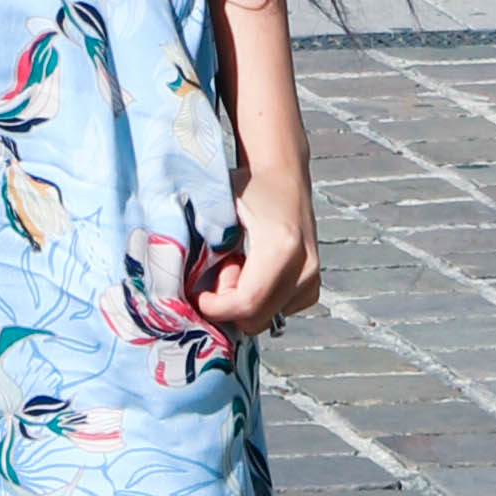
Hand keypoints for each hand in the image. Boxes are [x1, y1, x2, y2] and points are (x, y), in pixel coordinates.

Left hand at [199, 163, 320, 335]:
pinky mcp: (311, 286)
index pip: (246, 303)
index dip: (216, 308)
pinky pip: (277, 313)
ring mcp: (311, 278)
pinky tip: (254, 272)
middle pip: (256, 319)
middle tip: (221, 270)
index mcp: (281, 245)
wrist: (282, 176)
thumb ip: (203, 245)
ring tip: (239, 267)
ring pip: (265, 319)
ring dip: (244, 302)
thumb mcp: (218, 210)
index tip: (199, 294)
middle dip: (229, 304)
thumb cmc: (249, 187)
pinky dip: (259, 301)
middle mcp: (304, 267)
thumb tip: (184, 284)